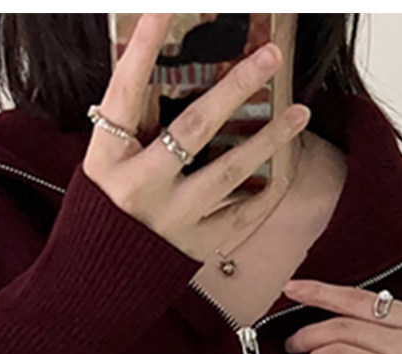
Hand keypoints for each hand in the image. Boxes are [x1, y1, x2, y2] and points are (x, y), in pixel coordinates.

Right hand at [84, 14, 310, 261]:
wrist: (102, 278)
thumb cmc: (108, 207)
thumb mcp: (107, 159)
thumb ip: (135, 121)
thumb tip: (172, 71)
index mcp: (109, 156)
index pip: (126, 89)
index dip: (145, 46)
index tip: (164, 7)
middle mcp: (140, 186)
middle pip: (194, 127)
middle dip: (236, 87)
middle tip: (270, 57)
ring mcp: (171, 219)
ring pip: (229, 172)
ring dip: (269, 139)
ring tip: (299, 112)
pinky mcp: (195, 246)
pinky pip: (240, 215)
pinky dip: (266, 191)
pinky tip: (287, 167)